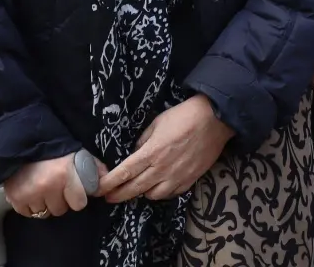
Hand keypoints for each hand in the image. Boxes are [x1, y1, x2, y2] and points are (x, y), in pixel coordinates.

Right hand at [4, 152, 107, 218]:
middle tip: (57, 189)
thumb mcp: (80, 156)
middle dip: (61, 201)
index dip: (78, 199)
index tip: (75, 193)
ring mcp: (30, 194)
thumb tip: (107, 185)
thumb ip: (95, 169)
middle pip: (60, 210)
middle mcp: (47, 187)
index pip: (78, 204)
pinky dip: (30, 206)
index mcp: (65, 176)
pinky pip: (27, 213)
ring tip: (44, 190)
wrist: (25, 145)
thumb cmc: (57, 152)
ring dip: (45, 204)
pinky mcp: (15, 198)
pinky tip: (32, 194)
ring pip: (44, 212)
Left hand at [95, 96, 232, 203]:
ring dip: (141, 193)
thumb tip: (135, 153)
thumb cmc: (184, 116)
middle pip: (133, 189)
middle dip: (117, 195)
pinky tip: (159, 186)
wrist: (217, 119)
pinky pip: (171, 193)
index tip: (96, 189)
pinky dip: (162, 192)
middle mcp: (162, 168)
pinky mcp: (191, 179)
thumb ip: (143, 141)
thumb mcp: (157, 123)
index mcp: (151, 152)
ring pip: (152, 195)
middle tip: (108, 197)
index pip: (123, 173)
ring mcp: (177, 176)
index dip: (107, 184)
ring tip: (138, 188)